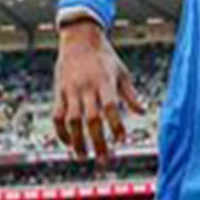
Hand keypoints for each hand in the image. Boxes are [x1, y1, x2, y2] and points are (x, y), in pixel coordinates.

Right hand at [52, 19, 144, 162]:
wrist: (79, 39)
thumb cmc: (105, 56)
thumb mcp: (121, 71)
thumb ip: (130, 94)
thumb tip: (142, 112)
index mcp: (105, 82)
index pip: (111, 107)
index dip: (116, 125)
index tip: (122, 140)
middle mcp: (86, 87)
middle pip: (92, 119)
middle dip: (98, 141)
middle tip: (105, 160)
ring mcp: (71, 90)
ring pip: (72, 120)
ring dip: (78, 141)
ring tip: (84, 157)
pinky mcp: (59, 92)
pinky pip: (57, 115)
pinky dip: (61, 131)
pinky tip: (69, 143)